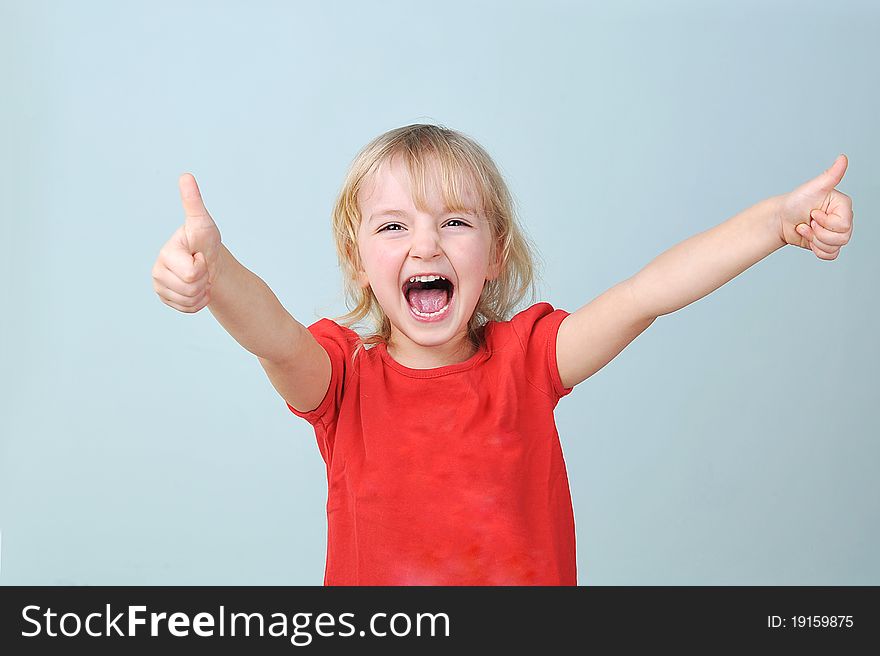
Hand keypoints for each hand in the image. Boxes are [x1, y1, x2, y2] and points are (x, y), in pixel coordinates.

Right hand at [151, 173, 223, 312]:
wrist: (210, 263)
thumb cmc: (206, 242)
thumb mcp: (202, 222)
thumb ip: (193, 202)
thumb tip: (186, 176)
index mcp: (166, 254)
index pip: (192, 273)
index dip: (202, 265)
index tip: (198, 254)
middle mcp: (157, 271)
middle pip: (191, 288)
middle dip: (203, 279)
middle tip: (201, 266)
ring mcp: (161, 287)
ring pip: (190, 300)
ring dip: (202, 290)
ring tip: (199, 276)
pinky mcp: (167, 300)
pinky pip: (189, 309)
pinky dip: (199, 301)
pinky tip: (197, 287)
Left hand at [777, 154, 853, 259]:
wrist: (780, 219)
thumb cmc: (795, 202)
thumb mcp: (812, 188)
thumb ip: (830, 175)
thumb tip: (843, 158)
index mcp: (843, 206)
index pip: (844, 225)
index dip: (825, 222)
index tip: (813, 213)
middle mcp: (843, 219)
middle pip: (842, 238)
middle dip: (819, 233)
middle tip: (808, 222)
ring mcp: (836, 233)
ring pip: (835, 247)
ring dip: (815, 240)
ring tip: (806, 229)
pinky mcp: (827, 244)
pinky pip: (830, 255)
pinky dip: (817, 250)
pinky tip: (808, 238)